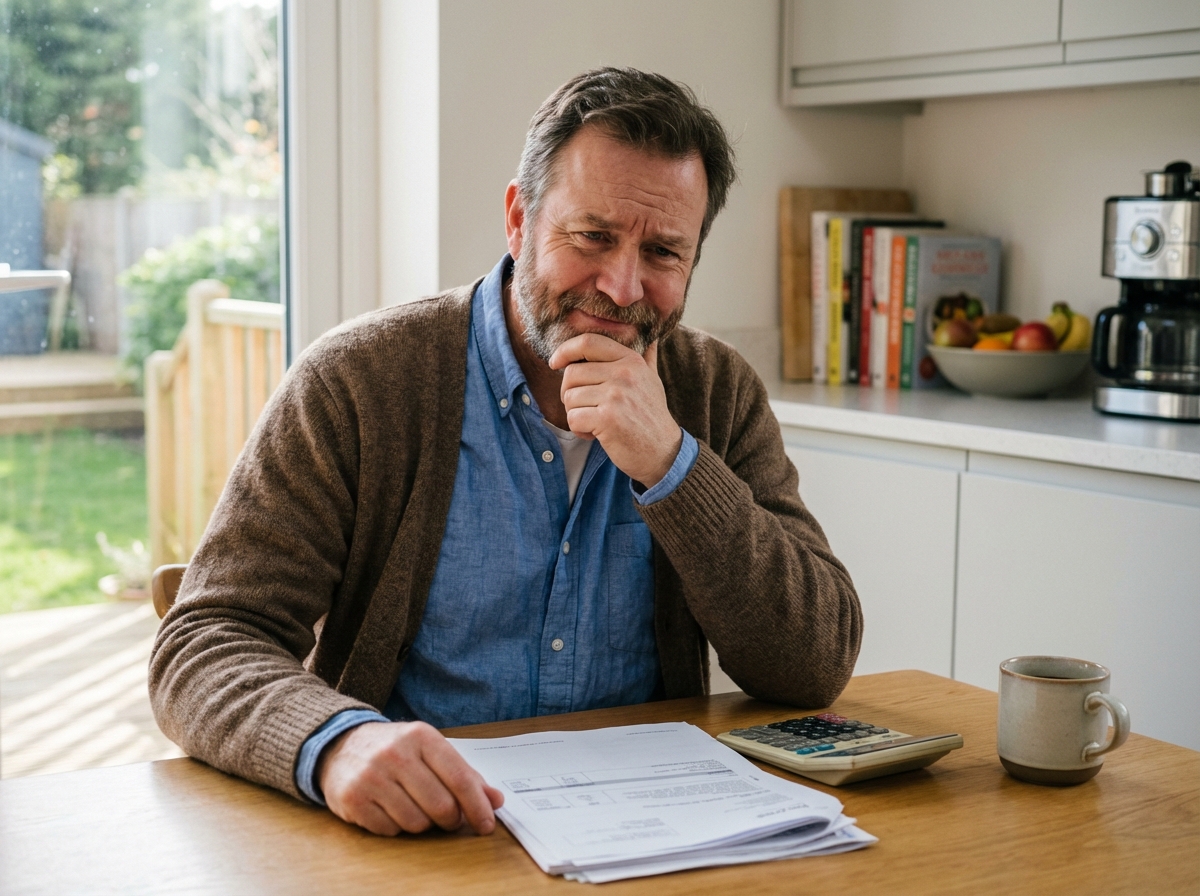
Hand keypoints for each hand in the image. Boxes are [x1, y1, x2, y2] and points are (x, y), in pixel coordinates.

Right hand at [316, 721, 503, 835]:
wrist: (341, 745)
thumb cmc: (396, 750)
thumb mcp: (430, 750)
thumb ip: (464, 775)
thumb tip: (495, 800)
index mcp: (421, 736)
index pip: (459, 778)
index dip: (477, 806)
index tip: (486, 824)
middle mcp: (395, 754)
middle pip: (441, 806)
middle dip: (451, 820)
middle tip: (448, 817)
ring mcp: (371, 777)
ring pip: (416, 823)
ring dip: (423, 824)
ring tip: (415, 806)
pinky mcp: (352, 800)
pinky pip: (390, 831)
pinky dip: (397, 827)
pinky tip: (391, 809)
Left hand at [549, 334, 681, 488]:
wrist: (664, 452)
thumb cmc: (651, 416)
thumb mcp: (652, 380)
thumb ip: (646, 356)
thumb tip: (649, 335)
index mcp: (631, 360)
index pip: (588, 342)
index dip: (565, 350)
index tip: (555, 363)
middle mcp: (624, 374)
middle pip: (571, 373)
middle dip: (570, 393)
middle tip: (586, 408)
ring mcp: (616, 396)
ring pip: (570, 398)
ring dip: (576, 414)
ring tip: (595, 422)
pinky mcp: (607, 419)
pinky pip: (573, 418)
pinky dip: (579, 430)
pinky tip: (595, 434)